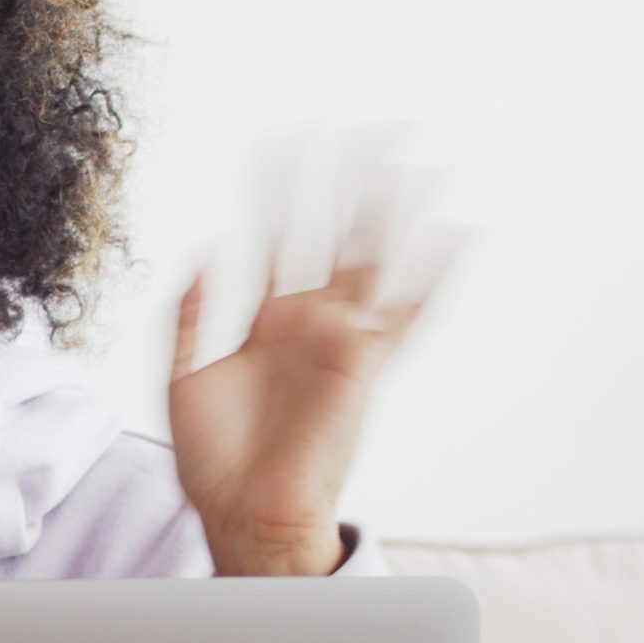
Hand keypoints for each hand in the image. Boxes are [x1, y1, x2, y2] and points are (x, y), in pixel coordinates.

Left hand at [168, 144, 463, 575]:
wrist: (244, 517)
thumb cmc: (216, 463)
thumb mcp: (185, 376)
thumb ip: (191, 314)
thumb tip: (205, 248)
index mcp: (268, 323)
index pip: (277, 239)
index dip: (279, 191)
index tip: (285, 139)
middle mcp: (311, 324)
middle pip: (333, 235)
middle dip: (348, 181)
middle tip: (370, 125)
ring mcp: (341, 341)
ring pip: (374, 259)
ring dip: (393, 209)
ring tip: (412, 156)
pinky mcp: (365, 366)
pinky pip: (410, 313)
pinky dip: (436, 274)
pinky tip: (458, 231)